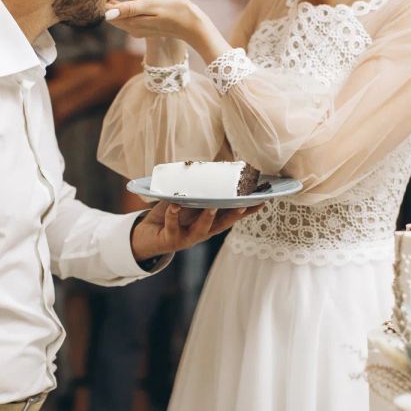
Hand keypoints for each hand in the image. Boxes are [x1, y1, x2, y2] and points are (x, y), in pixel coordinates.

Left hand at [106, 0, 201, 43]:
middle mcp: (132, 29)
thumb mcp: (151, 5)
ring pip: (118, 15)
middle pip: (111, 14)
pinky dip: (125, 6)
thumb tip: (106, 14)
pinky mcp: (143, 28)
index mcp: (132, 23)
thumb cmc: (175, 10)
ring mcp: (138, 30)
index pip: (107, 13)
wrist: (192, 24)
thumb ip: (129, 9)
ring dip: (117, 2)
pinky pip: (127, 16)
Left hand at [131, 202, 262, 261]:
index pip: (231, 216)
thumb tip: (210, 171)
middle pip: (222, 224)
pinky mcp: (171, 239)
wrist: (148, 236)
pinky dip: (173, 216)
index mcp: (209, 223)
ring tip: (211, 206)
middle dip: (233, 215)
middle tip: (243, 205)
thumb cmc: (171, 216)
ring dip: (207, 218)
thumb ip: (199, 193)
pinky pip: (172, 226)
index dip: (247, 211)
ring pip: (201, 229)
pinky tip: (174, 205)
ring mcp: (187, 237)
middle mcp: (202, 232)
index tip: (262, 201)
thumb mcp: (187, 203)